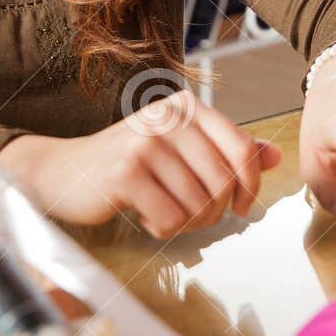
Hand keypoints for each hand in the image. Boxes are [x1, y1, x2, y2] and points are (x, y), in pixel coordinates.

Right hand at [0, 90, 280, 237]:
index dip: (249, 186)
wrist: (62, 171)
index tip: (239, 206)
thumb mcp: (179, 148)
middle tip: (189, 215)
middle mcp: (168, 118)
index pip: (243, 150)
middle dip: (213, 213)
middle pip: (223, 184)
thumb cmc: (127, 163)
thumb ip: (226, 150)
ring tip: (162, 211)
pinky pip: (170, 218)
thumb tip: (274, 156)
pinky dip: (161, 228)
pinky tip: (143, 215)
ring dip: (185, 223)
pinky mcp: (125, 172)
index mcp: (187, 107)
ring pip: (198, 205)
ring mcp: (145, 143)